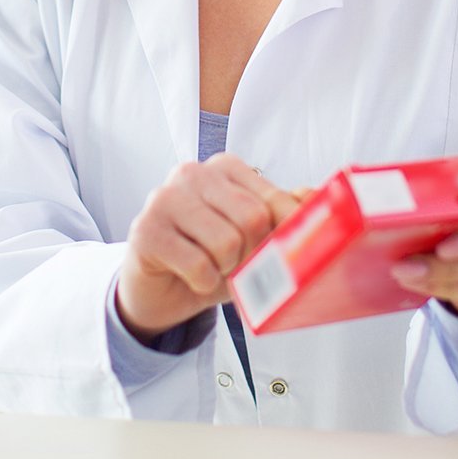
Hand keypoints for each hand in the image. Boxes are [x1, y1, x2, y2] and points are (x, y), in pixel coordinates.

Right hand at [115, 154, 301, 339]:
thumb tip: (312, 196)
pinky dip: (203, 283)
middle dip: (252, 255)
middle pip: (253, 218)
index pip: (275, 200)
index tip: (276, 255)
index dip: (283, 237)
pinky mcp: (145, 230)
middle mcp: (193, 173)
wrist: (161, 290)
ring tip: (213, 268)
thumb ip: (286, 214)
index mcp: (226, 167)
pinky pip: (198, 265)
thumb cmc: (212, 258)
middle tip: (236, 264)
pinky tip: (193, 277)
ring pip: (226, 242)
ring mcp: (164, 198)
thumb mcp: (255, 238)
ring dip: (226, 270)